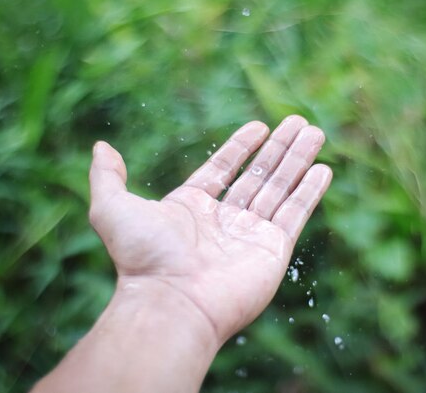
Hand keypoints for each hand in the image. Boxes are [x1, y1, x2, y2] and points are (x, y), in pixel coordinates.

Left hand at [89, 115, 331, 342]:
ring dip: (299, 160)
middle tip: (300, 122)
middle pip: (259, 175)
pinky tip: (323, 169)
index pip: (224, 169)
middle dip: (280, 148)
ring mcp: (250, 236)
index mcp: (192, 208)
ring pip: (280, 188)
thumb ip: (107, 176)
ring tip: (316, 132)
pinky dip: (310, 191)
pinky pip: (295, 214)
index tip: (261, 126)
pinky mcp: (273, 250)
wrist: (170, 303)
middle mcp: (224, 221)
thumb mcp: (112, 209)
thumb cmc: (142, 258)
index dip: (242, 147)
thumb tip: (102, 147)